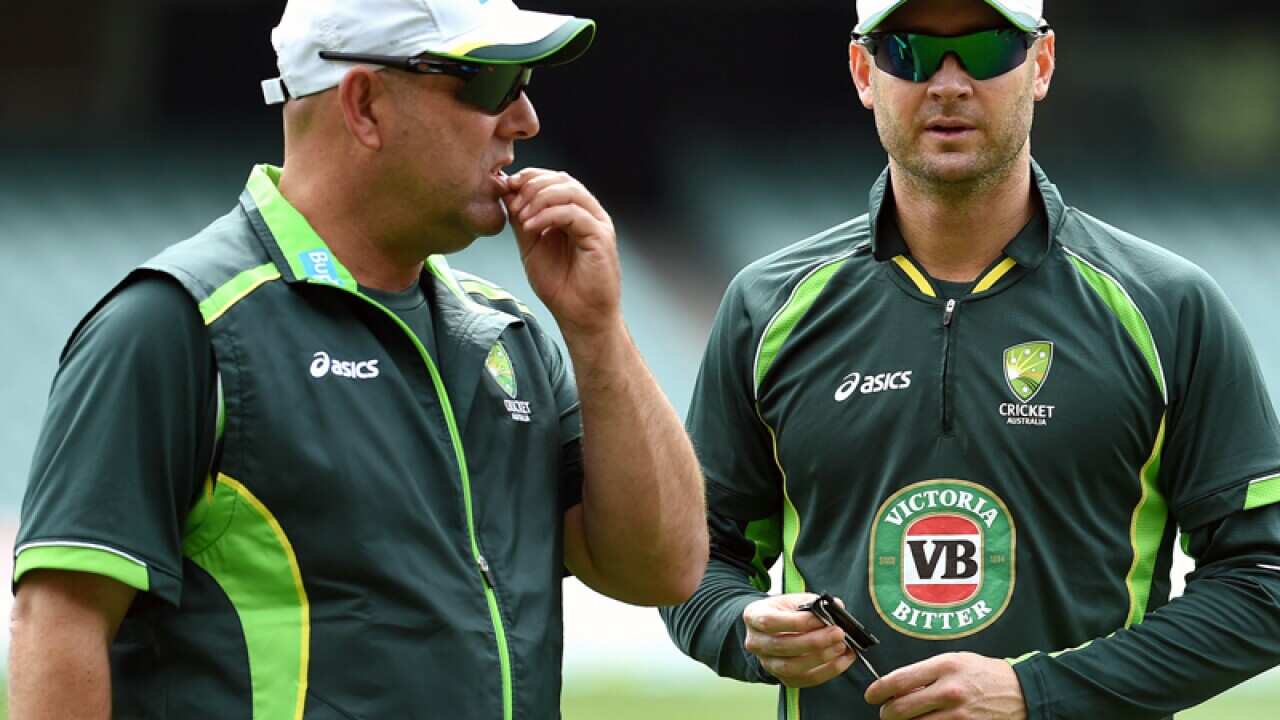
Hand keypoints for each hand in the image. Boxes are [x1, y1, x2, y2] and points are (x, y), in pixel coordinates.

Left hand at [502, 168, 619, 337]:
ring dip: (539, 198)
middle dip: (533, 185)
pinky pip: (574, 214)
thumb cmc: (561, 287)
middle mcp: (589, 214)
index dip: (530, 177)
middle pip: (563, 179)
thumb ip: (522, 221)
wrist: (580, 317)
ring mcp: (597, 224)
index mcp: (575, 213)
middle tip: (512, 201)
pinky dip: (548, 215)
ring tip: (521, 216)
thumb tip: (507, 194)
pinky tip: (532, 227)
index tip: (507, 187)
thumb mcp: (531, 247)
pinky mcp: (601, 238)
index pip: (555, 180)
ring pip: (570, 191)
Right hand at [742, 593, 856, 687]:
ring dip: (821, 658)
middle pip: (782, 646)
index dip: (798, 622)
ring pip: (792, 667)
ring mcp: (767, 663)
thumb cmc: (783, 612)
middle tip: (838, 633)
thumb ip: (812, 602)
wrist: (771, 629)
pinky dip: (828, 671)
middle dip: (814, 641)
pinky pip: (805, 679)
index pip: (771, 622)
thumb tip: (837, 607)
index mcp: (754, 616)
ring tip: (841, 647)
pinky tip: (842, 660)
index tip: (823, 618)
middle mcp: (756, 643)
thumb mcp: (792, 600)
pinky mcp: (782, 678)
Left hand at [865, 652, 1025, 719]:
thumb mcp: (955, 661)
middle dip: (886, 713)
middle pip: (900, 709)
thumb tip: (897, 688)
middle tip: (886, 712)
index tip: (871, 695)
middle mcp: (949, 691)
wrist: (1022, 692)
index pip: (899, 680)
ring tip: (905, 719)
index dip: (878, 690)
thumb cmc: (984, 674)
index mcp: (944, 666)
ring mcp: (958, 715)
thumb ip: (926, 673)